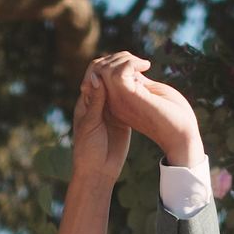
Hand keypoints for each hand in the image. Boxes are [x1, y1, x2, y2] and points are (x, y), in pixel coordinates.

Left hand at [69, 62, 132, 186]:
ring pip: (120, 84)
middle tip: (135, 61)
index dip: (105, 65)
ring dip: (129, 75)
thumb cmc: (88, 150)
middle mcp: (98, 101)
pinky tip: (146, 82)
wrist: (99, 171)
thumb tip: (98, 77)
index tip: (118, 63)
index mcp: (86, 100)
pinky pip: (130, 97)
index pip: (94, 74)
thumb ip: (95, 102)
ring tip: (142, 66)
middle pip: (108, 76)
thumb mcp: (90, 124)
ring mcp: (112, 108)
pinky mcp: (124, 116)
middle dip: (120, 66)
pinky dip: (136, 88)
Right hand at [98, 52, 203, 168]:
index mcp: (116, 101)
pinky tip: (147, 66)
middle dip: (118, 57)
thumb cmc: (172, 114)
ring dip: (125, 59)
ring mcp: (119, 101)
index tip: (135, 63)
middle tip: (140, 63)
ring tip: (143, 64)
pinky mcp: (130, 98)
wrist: (182, 135)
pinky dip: (132, 63)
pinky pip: (118, 73)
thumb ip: (136, 81)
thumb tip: (130, 66)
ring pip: (105, 69)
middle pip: (97, 68)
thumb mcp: (149, 91)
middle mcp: (113, 102)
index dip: (113, 61)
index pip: (96, 74)